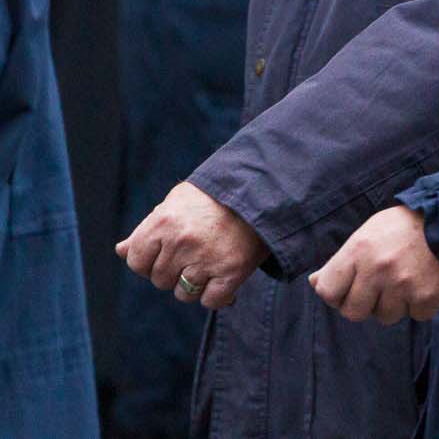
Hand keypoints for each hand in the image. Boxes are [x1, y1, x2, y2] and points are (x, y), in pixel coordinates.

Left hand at [116, 181, 266, 310]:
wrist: (261, 191)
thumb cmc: (213, 198)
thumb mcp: (176, 204)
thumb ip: (147, 229)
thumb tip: (121, 251)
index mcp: (162, 223)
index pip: (136, 262)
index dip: (149, 260)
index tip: (167, 250)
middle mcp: (181, 242)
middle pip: (160, 280)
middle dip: (174, 270)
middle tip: (195, 251)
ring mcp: (206, 258)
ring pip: (183, 294)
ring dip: (194, 284)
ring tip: (210, 262)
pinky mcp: (232, 271)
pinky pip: (211, 301)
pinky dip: (217, 295)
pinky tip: (224, 276)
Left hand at [310, 207, 438, 323]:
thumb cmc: (405, 226)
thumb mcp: (368, 233)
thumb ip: (342, 260)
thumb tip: (314, 282)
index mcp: (359, 250)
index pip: (327, 291)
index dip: (338, 292)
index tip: (352, 284)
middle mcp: (379, 269)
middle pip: (353, 312)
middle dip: (366, 302)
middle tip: (382, 284)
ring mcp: (404, 285)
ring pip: (386, 317)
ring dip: (396, 304)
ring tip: (408, 278)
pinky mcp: (429, 296)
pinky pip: (417, 315)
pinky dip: (422, 304)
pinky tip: (427, 282)